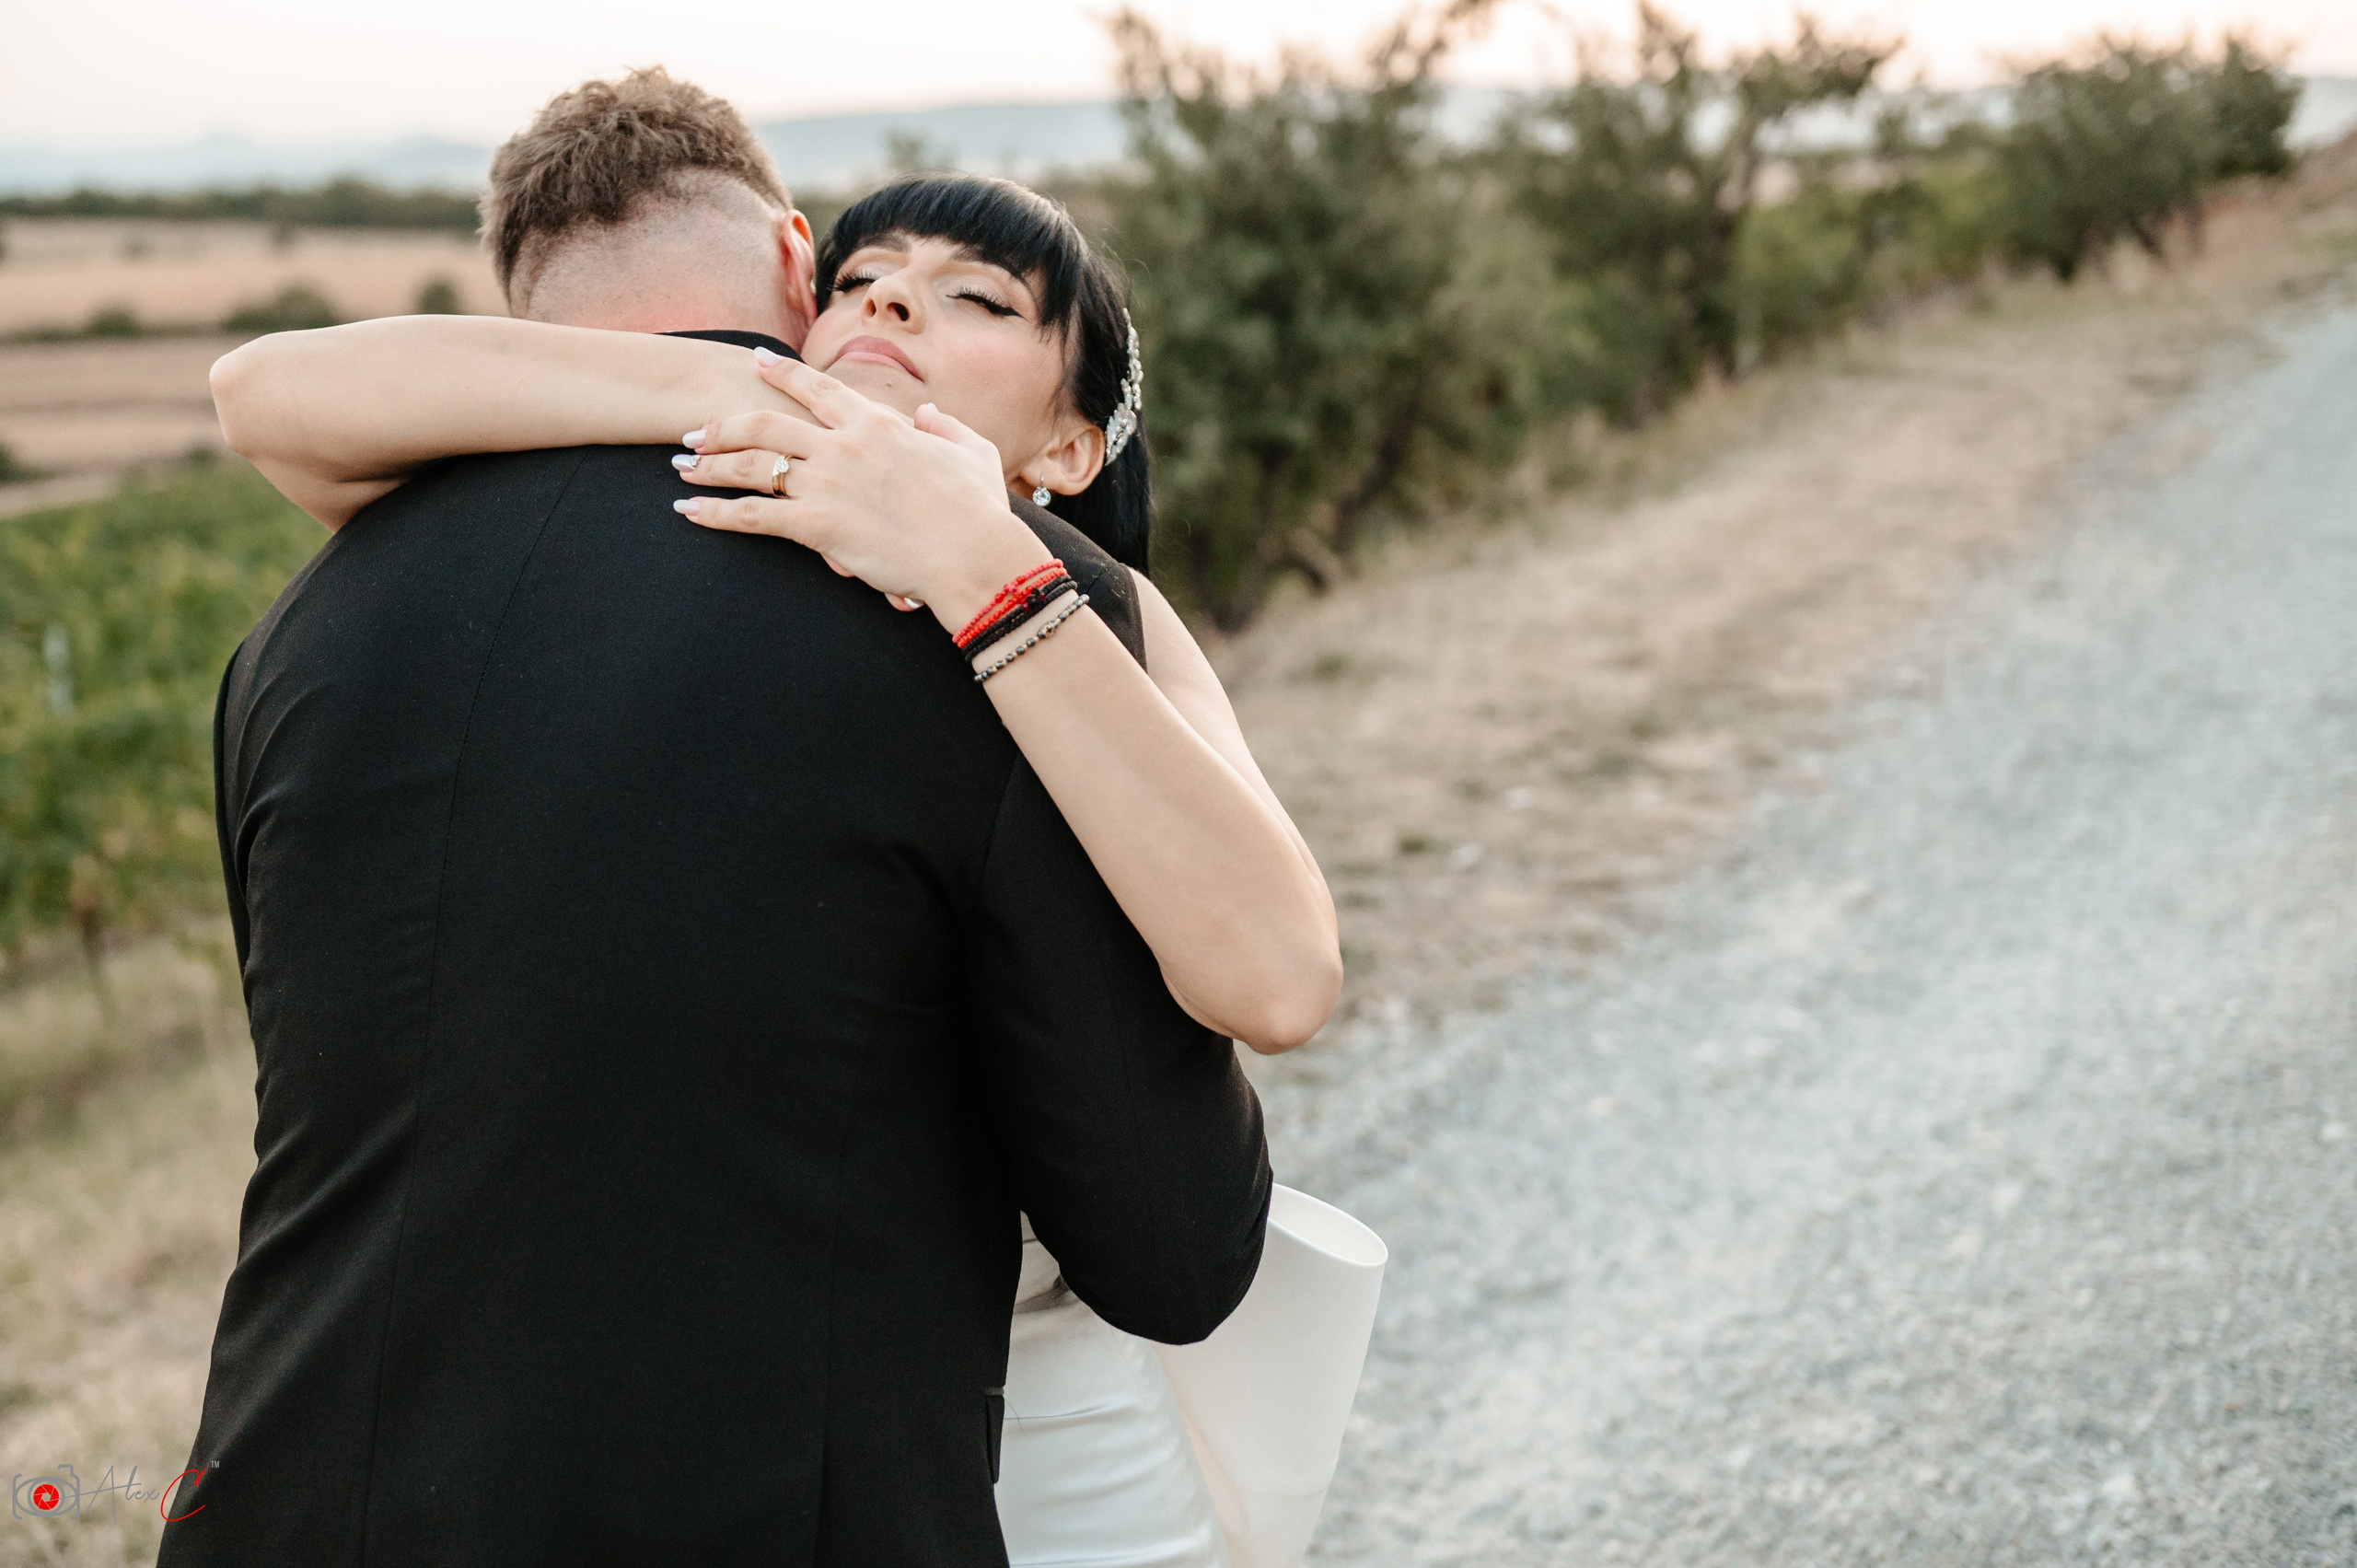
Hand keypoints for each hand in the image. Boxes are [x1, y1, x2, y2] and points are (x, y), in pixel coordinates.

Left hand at [672, 352, 1053, 629]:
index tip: (753, 361)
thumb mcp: (973, 453)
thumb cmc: (979, 509)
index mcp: (875, 424)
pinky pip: (753, 516)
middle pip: (765, 423)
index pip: (816, 389)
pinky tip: (689, 513)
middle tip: (695, 430)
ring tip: (681, 468)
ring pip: (751, 465)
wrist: (973, 553)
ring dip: (710, 464)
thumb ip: (946, 428)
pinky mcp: (817, 525)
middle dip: (723, 423)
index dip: (780, 373)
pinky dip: (715, 513)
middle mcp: (842, 445)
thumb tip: (927, 415)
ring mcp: (827, 483)